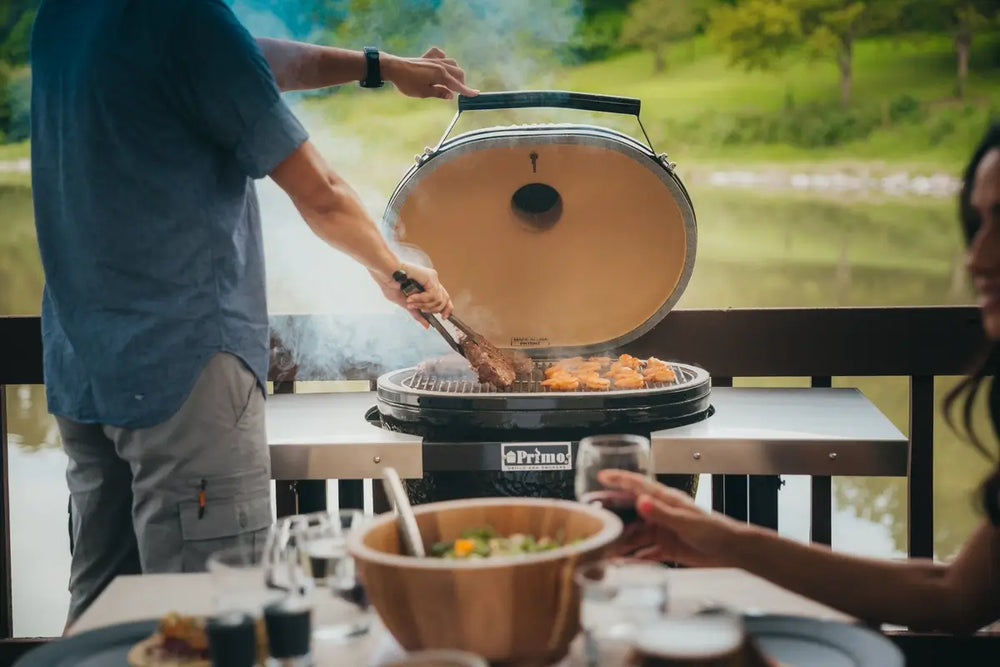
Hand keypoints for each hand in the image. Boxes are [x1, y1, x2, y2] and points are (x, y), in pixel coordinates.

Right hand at [370, 261, 452, 327]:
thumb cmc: (390, 284)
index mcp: (427, 287)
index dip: (446, 309)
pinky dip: (421, 299)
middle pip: (445, 300)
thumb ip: (417, 313)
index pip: (444, 299)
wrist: (385, 273)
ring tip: (410, 301)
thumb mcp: (406, 303)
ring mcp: (432, 278)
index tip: (443, 318)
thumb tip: (427, 325)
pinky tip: (411, 297)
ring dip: (422, 304)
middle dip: (431, 309)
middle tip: (416, 307)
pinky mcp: (430, 276)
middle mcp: (432, 282)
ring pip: (438, 300)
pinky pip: (433, 295)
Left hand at [382, 47, 478, 99]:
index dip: (467, 91)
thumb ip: (439, 93)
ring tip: (450, 82)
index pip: (457, 85)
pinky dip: (444, 59)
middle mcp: (440, 65)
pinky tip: (441, 65)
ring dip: (455, 72)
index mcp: (440, 75)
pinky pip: (440, 54)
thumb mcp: (423, 93)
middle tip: (458, 92)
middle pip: (458, 73)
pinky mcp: (428, 56)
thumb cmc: (407, 83)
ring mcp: (435, 59)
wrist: (393, 68)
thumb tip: (451, 95)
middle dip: (461, 83)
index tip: (475, 94)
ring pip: (452, 63)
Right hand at [598, 470, 741, 566]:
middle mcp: (661, 513)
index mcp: (666, 500)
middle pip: (631, 511)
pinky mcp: (668, 548)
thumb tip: (641, 501)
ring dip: (622, 542)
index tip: (602, 476)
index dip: (619, 479)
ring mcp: (663, 531)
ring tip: (605, 548)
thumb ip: (662, 513)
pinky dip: (635, 558)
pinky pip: (646, 552)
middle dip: (612, 513)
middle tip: (592, 516)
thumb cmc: (714, 530)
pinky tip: (624, 564)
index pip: (638, 485)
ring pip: (636, 535)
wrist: (732, 550)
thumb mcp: (685, 521)